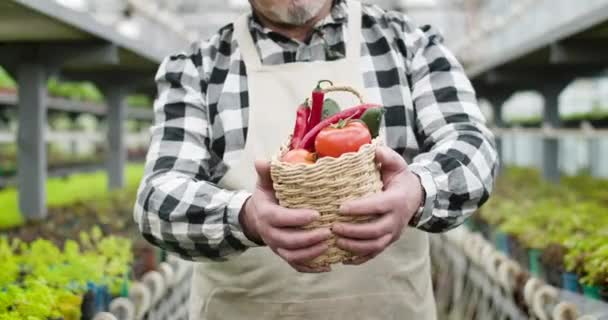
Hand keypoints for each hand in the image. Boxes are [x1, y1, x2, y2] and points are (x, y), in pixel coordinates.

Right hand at [239, 160, 332, 272]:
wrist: (256, 216)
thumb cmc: (267, 195)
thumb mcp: (265, 182)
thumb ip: (266, 172)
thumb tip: (262, 160)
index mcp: (266, 214)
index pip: (280, 219)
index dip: (297, 219)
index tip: (317, 214)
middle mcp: (270, 234)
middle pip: (288, 241)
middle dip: (309, 239)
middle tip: (329, 231)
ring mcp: (277, 246)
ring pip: (292, 256)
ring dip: (311, 253)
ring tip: (329, 245)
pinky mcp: (284, 254)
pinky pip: (296, 265)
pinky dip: (311, 268)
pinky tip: (328, 265)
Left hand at [332, 146, 423, 264]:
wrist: (417, 197)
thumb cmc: (400, 178)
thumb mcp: (397, 164)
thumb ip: (387, 157)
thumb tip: (375, 150)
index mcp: (396, 200)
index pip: (377, 207)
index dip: (359, 209)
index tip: (340, 208)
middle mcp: (397, 220)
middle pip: (375, 231)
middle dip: (353, 231)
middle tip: (333, 227)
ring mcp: (394, 233)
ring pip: (375, 245)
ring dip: (354, 246)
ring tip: (336, 241)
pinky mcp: (389, 241)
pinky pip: (375, 253)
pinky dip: (360, 259)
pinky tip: (344, 259)